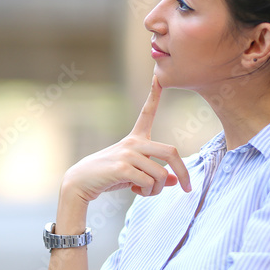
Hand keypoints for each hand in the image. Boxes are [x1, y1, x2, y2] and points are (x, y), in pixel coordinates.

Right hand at [62, 76, 191, 203]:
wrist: (81, 182)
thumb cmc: (109, 176)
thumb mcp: (135, 173)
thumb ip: (155, 174)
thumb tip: (176, 181)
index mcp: (135, 138)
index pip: (147, 112)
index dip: (154, 94)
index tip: (158, 76)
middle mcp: (133, 142)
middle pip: (170, 152)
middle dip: (183, 172)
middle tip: (187, 188)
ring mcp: (127, 154)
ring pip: (161, 174)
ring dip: (158, 189)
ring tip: (144, 190)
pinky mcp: (122, 168)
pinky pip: (148, 183)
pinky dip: (147, 192)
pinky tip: (134, 190)